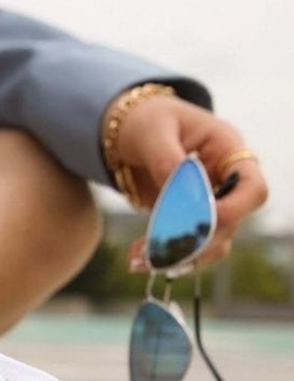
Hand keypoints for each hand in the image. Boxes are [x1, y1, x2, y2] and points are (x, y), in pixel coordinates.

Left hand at [107, 92, 268, 270]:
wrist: (129, 134)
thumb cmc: (147, 121)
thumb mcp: (152, 130)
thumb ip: (165, 157)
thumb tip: (175, 186)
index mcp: (227, 151)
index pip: (252, 187)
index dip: (235, 209)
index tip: (204, 218)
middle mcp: (224, 183)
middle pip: (230, 225)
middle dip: (195, 241)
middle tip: (157, 247)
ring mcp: (208, 205)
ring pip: (210, 244)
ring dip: (178, 256)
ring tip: (139, 258)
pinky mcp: (187, 222)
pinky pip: (185, 248)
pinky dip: (163, 257)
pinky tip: (136, 259)